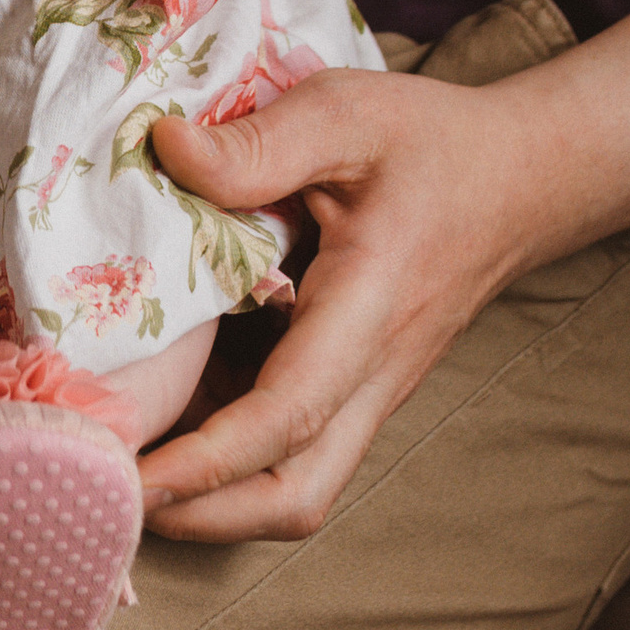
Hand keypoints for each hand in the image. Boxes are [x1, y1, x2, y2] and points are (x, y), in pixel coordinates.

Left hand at [135, 66, 543, 541]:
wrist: (523, 178)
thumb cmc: (434, 144)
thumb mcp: (347, 113)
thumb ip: (258, 143)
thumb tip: (163, 152)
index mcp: (367, 311)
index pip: (287, 417)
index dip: (205, 462)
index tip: (129, 476)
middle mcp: (373, 374)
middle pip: (296, 495)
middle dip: (203, 516)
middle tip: (107, 488)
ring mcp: (368, 390)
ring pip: (297, 486)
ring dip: (213, 496)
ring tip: (120, 459)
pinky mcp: (356, 386)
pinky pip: (294, 447)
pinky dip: (230, 455)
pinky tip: (168, 410)